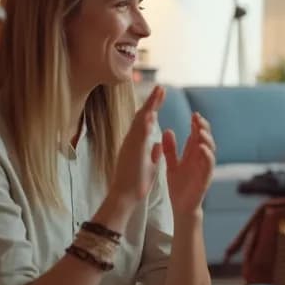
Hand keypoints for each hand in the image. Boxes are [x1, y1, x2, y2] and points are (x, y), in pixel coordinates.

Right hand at [108, 86, 165, 215]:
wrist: (124, 196)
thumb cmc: (135, 183)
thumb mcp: (148, 165)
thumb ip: (152, 153)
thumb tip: (158, 145)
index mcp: (136, 143)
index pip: (146, 121)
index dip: (153, 108)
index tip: (161, 96)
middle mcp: (131, 141)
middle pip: (142, 116)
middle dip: (152, 101)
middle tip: (161, 87)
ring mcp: (130, 145)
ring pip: (139, 121)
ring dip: (149, 106)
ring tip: (158, 92)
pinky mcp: (131, 153)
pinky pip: (138, 136)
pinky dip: (144, 124)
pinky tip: (151, 113)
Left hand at [165, 112, 215, 216]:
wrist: (180, 206)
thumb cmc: (178, 186)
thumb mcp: (171, 164)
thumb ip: (170, 149)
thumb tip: (167, 130)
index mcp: (192, 155)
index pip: (197, 136)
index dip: (197, 125)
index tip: (193, 115)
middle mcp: (200, 159)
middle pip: (205, 139)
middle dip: (203, 128)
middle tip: (198, 118)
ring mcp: (204, 168)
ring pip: (210, 150)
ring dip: (207, 139)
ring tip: (200, 130)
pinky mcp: (205, 178)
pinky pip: (209, 165)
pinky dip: (207, 155)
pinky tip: (201, 147)